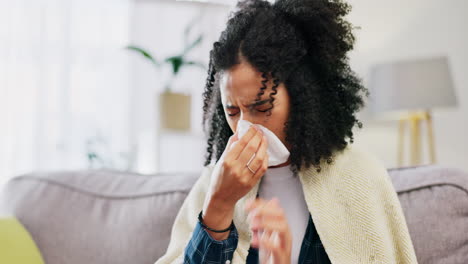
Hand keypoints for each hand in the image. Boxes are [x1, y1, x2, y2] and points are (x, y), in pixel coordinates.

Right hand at [201, 125, 268, 239]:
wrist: (221, 198)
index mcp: (227, 161)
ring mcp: (245, 177)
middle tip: (260, 130)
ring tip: (264, 139)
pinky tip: (264, 152)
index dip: (249, 133)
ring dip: (264, 146)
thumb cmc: (220, 177)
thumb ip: (230, 146)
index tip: (253, 127)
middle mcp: (236, 169)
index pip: (241, 143)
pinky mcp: (252, 183)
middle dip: (258, 137)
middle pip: (251, 149)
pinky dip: (265, 159)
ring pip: (259, 158)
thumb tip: (239, 132)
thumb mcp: (221, 160)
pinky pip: (262, 168)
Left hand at [246, 198, 291, 263]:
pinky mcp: (281, 258)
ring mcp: (285, 246)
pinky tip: (255, 241)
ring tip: (252, 226)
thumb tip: (273, 201)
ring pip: (283, 228)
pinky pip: (277, 248)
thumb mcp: (268, 235)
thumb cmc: (272, 255)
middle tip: (250, 213)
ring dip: (266, 223)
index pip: (275, 209)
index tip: (247, 204)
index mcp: (282, 228)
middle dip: (264, 210)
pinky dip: (265, 242)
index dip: (261, 204)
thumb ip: (267, 219)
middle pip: (281, 215)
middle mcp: (286, 235)